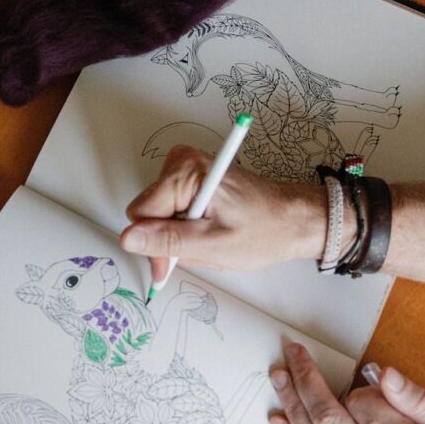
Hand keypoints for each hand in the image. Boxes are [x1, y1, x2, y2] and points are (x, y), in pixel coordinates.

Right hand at [119, 145, 322, 280]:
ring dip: (182, 235)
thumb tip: (128, 238)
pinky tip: (212, 231)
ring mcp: (189, 168)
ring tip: (212, 240)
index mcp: (185, 172)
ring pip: (161, 214)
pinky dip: (190, 227)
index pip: (141, 213)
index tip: (173, 262)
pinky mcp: (194, 178)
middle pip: (149, 212)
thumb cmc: (264, 231)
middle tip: (202, 251)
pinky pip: (174, 209)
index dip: (154, 243)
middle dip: (170, 239)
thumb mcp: (212, 245)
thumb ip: (167, 241)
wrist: (296, 219)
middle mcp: (183, 162)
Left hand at [270, 342, 424, 423]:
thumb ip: (423, 405)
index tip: (362, 383)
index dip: (358, 389)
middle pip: (328, 419)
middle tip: (294, 355)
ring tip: (280, 378)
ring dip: (292, 405)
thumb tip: (388, 375)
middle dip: (306, 382)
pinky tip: (279, 420)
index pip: (364, 405)